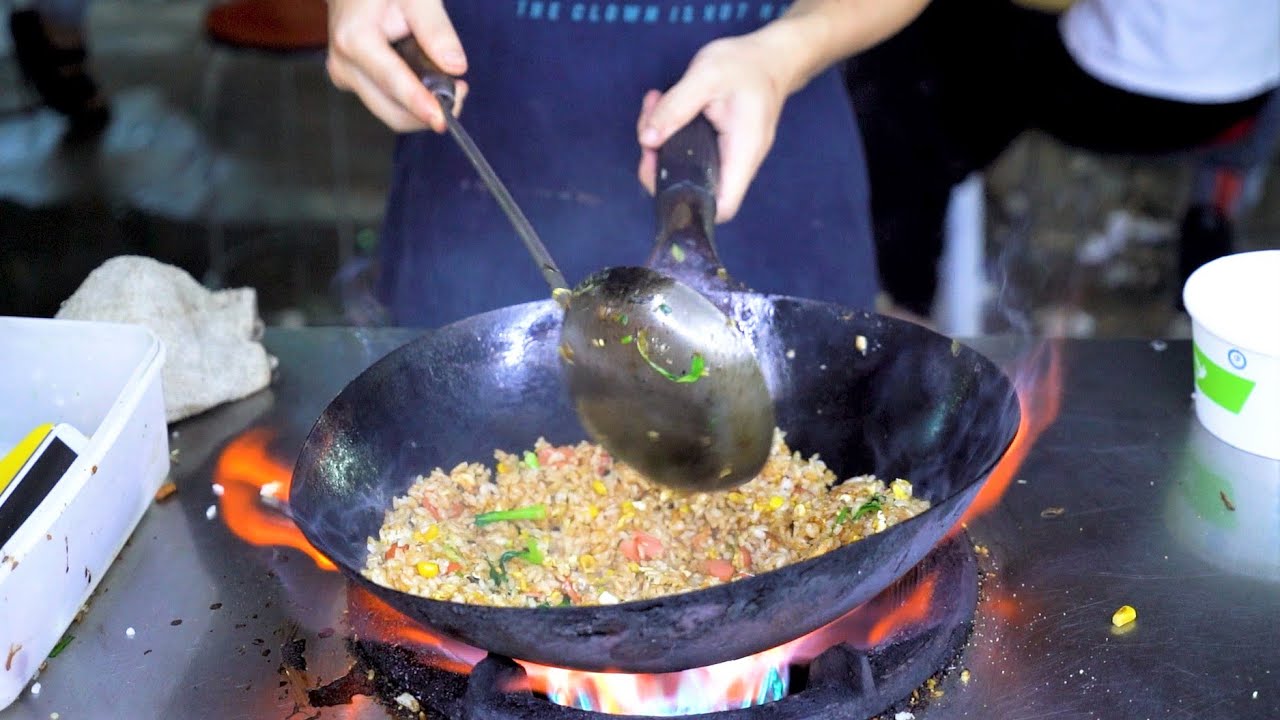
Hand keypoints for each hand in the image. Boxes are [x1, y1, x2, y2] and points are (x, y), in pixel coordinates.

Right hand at [326, 0, 469, 131]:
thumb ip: (436, 30)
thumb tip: (455, 67)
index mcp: (354, 40)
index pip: (392, 82)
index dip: (420, 104)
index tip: (443, 120)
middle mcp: (345, 66)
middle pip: (391, 111)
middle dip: (429, 111)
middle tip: (461, 90)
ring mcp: (346, 77)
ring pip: (391, 113)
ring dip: (423, 109)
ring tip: (450, 83)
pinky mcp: (354, 82)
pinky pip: (388, 104)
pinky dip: (413, 102)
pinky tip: (430, 82)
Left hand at [636, 32, 793, 221]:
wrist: (771, 58)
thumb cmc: (745, 64)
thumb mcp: (706, 76)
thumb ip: (675, 108)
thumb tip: (646, 140)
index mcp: (742, 152)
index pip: (722, 206)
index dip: (691, 207)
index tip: (659, 179)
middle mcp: (739, 163)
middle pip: (697, 190)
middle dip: (661, 168)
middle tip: (647, 135)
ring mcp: (731, 157)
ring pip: (689, 171)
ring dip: (662, 147)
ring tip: (653, 109)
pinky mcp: (721, 147)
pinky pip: (691, 154)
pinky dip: (671, 136)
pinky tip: (663, 109)